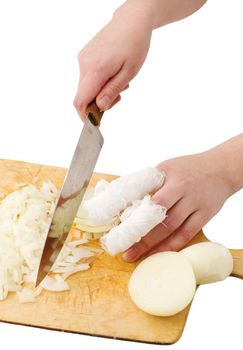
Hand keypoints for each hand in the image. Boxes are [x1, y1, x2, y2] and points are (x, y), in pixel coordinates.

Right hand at [73, 2, 153, 119]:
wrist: (131, 21)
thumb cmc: (134, 45)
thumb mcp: (129, 73)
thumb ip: (112, 91)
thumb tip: (99, 107)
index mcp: (95, 69)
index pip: (80, 101)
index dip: (85, 116)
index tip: (95, 123)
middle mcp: (84, 64)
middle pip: (83, 96)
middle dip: (98, 104)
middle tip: (118, 98)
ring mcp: (83, 59)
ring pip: (86, 87)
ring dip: (100, 93)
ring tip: (120, 83)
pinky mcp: (85, 56)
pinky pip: (88, 77)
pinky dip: (99, 83)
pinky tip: (113, 76)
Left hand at [122, 150, 233, 261]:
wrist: (221, 168)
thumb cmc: (189, 168)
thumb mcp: (167, 168)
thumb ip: (150, 184)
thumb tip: (128, 203)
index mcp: (170, 177)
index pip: (150, 200)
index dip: (135, 217)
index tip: (121, 230)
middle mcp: (183, 189)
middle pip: (159, 217)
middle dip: (141, 236)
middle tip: (126, 251)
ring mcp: (195, 203)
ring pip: (172, 228)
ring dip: (153, 245)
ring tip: (137, 256)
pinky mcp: (205, 214)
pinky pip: (187, 234)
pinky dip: (172, 245)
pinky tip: (159, 252)